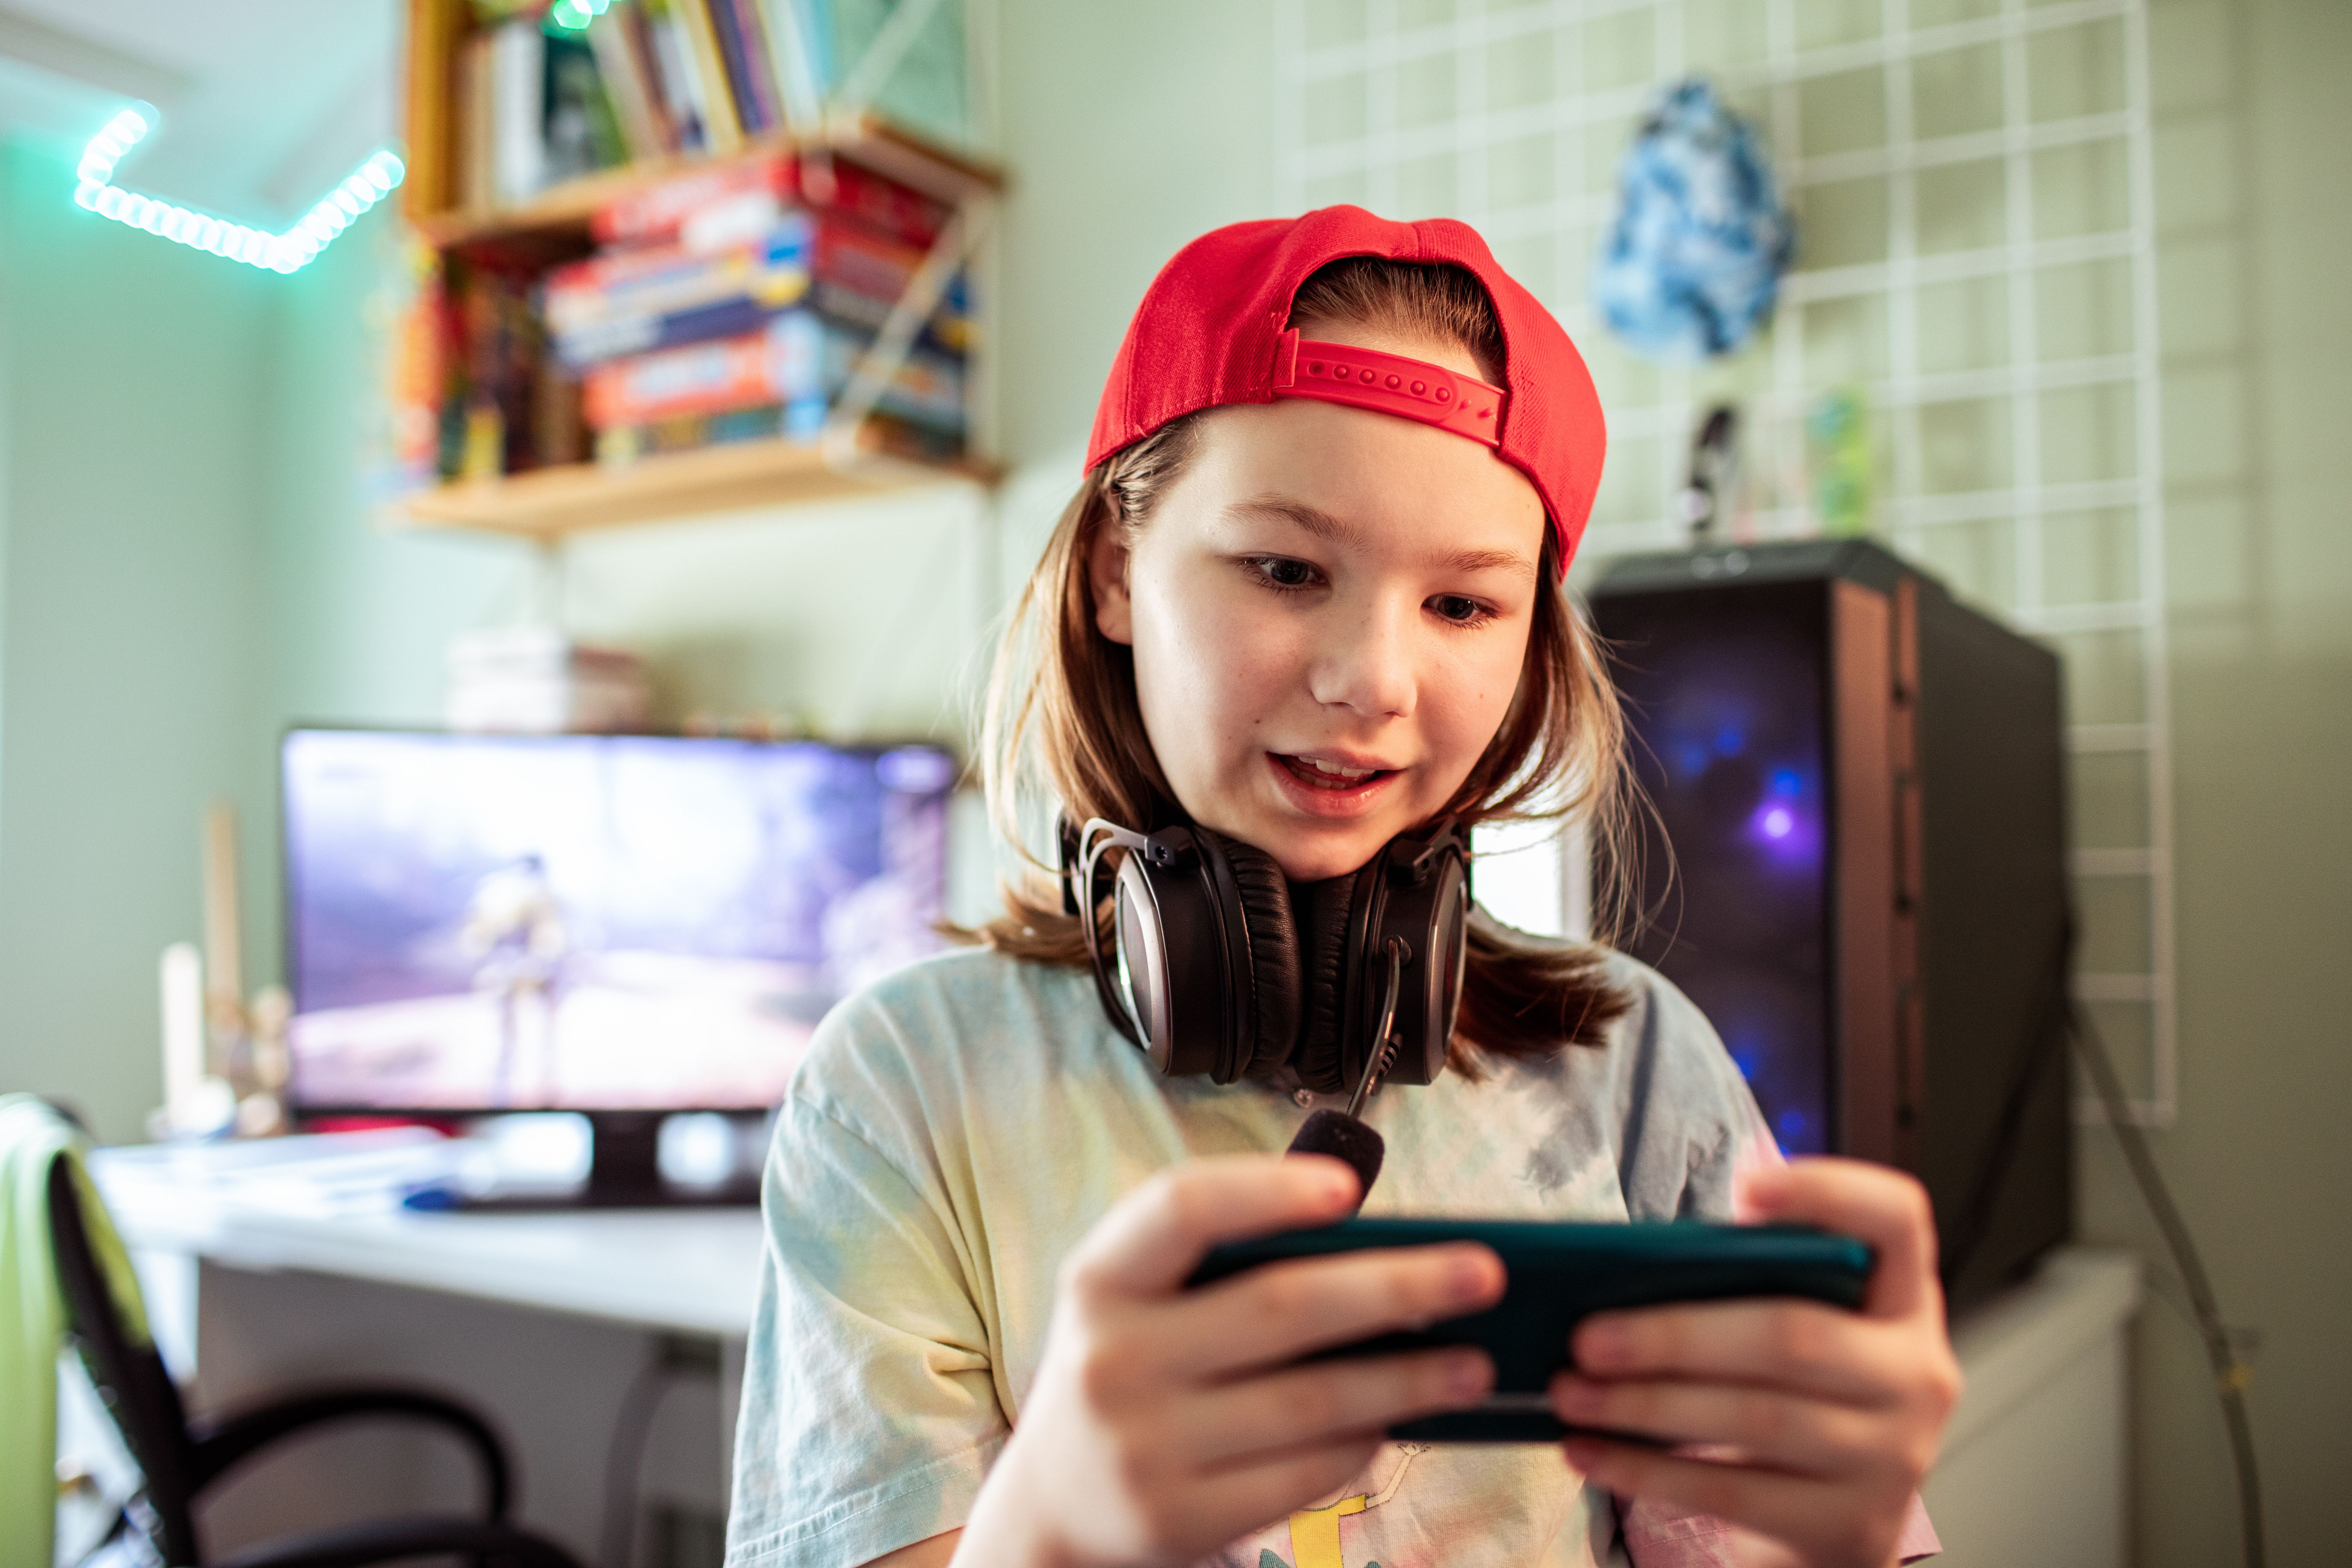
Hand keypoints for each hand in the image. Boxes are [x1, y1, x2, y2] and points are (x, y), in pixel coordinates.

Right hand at [955, 1154, 1503, 1567]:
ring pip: (1309, 1402)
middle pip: (1278, 1308)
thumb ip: (1223, 1263)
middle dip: (1395, 1287)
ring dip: (1407, 1379)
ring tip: (1476, 1363)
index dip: (1264, 1190)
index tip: (1350, 1189)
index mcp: (1101, 1278)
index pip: (1180, 1209)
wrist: (1054, 1501)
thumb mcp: (1140, 1299)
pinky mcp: (1180, 1517)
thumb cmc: (1130, 1366)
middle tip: (1482, 1274)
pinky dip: (1362, 1443)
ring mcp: (1144, 1445)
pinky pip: (1302, 1473)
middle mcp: (1113, 1357)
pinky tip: (1401, 1420)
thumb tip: (1374, 1243)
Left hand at [1549, 1159, 1960, 1567]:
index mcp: (1903, 1301)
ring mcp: (1891, 1455)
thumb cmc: (1799, 1392)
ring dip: (1646, 1404)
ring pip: (1755, 1419)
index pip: (1897, 1220)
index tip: (1745, 1188)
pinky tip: (1588, 1452)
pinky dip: (1647, 1470)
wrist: (1846, 1515)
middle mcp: (1915, 1374)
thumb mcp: (1799, 1325)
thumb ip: (1749, 1285)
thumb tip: (1624, 1268)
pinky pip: (1732, 1491)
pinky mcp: (1848, 1521)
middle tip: (1586, 1337)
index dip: (1829, 1192)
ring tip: (1571, 1393)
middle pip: (1793, 1336)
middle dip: (1675, 1334)